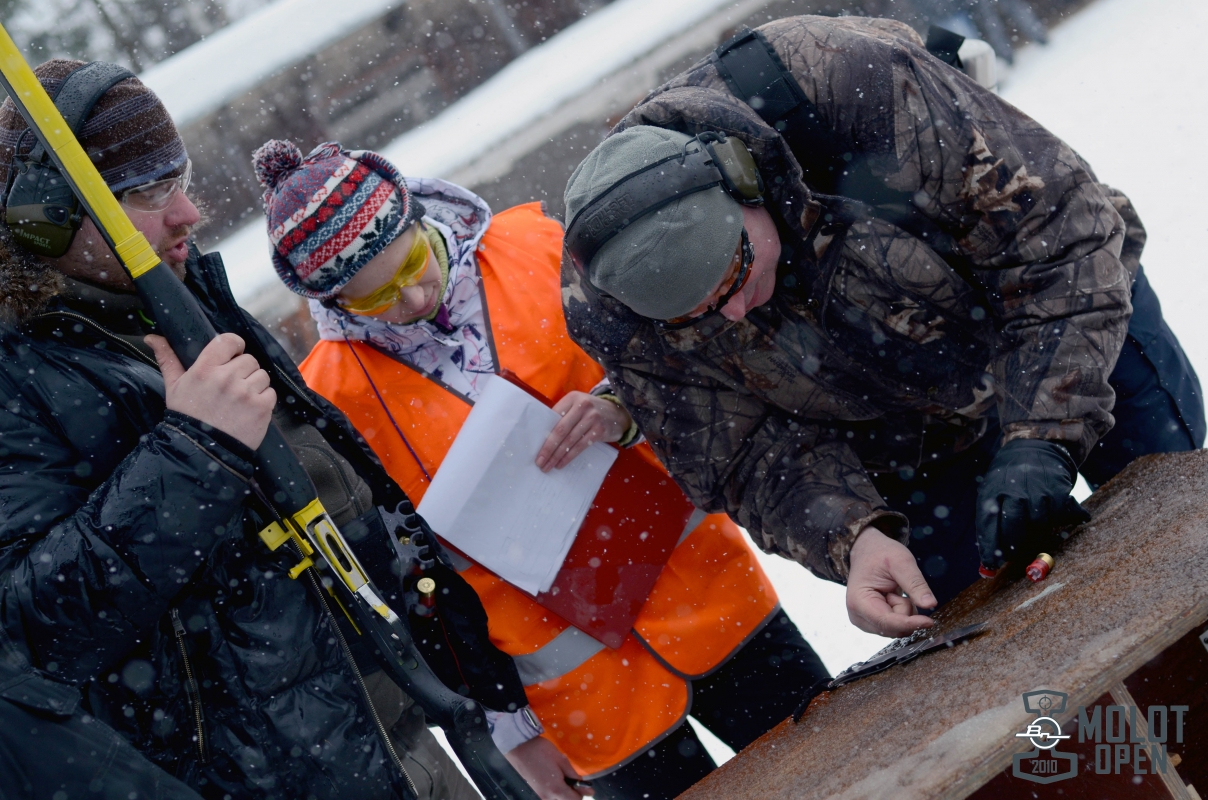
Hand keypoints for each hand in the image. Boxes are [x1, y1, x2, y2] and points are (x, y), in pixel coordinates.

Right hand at [147, 333, 275, 449]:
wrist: (201, 450)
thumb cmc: (187, 417)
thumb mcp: (173, 387)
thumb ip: (167, 359)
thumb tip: (152, 337)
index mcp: (205, 369)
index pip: (230, 340)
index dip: (235, 345)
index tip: (233, 354)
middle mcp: (227, 378)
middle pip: (249, 359)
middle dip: (243, 370)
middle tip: (232, 385)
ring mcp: (246, 393)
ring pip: (262, 375)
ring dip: (254, 384)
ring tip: (240, 398)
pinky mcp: (262, 408)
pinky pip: (270, 393)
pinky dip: (263, 399)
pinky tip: (248, 409)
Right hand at [503, 736, 592, 798]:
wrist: (519, 748)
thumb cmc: (542, 751)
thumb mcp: (562, 760)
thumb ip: (574, 776)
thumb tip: (587, 789)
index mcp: (557, 789)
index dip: (582, 792)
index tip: (585, 784)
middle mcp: (548, 797)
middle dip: (573, 794)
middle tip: (573, 780)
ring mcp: (540, 796)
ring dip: (564, 794)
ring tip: (563, 778)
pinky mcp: (536, 792)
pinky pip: (550, 797)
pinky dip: (556, 792)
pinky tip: (555, 779)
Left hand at [535, 391, 629, 471]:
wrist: (618, 414)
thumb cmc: (591, 412)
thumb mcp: (578, 406)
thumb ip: (564, 415)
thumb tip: (542, 436)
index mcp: (572, 398)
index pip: (553, 417)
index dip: (543, 433)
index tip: (534, 447)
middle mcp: (582, 406)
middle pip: (560, 430)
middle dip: (548, 448)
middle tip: (539, 461)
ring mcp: (592, 418)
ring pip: (569, 440)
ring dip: (557, 455)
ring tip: (548, 466)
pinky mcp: (599, 430)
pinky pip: (580, 446)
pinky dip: (569, 456)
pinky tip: (561, 463)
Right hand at [846, 527, 936, 636]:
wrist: (867, 551)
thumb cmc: (879, 553)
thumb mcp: (901, 562)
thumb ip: (915, 584)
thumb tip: (930, 604)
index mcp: (859, 602)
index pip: (887, 622)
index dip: (910, 624)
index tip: (929, 621)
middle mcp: (858, 616)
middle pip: (894, 628)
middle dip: (905, 612)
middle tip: (898, 590)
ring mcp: (864, 620)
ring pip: (897, 629)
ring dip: (903, 612)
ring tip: (893, 592)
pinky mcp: (871, 622)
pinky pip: (896, 626)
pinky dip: (900, 614)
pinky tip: (892, 598)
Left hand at [975, 439, 1089, 569]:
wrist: (1033, 448)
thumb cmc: (1008, 480)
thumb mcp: (991, 493)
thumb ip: (990, 524)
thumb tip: (986, 565)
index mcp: (992, 492)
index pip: (988, 525)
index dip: (989, 548)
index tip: (990, 565)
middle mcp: (1014, 492)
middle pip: (1014, 530)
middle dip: (1014, 547)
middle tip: (1015, 554)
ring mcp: (1037, 492)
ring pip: (1040, 527)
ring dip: (1039, 534)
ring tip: (1036, 530)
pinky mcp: (1059, 491)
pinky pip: (1062, 517)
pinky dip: (1064, 522)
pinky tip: (1060, 519)